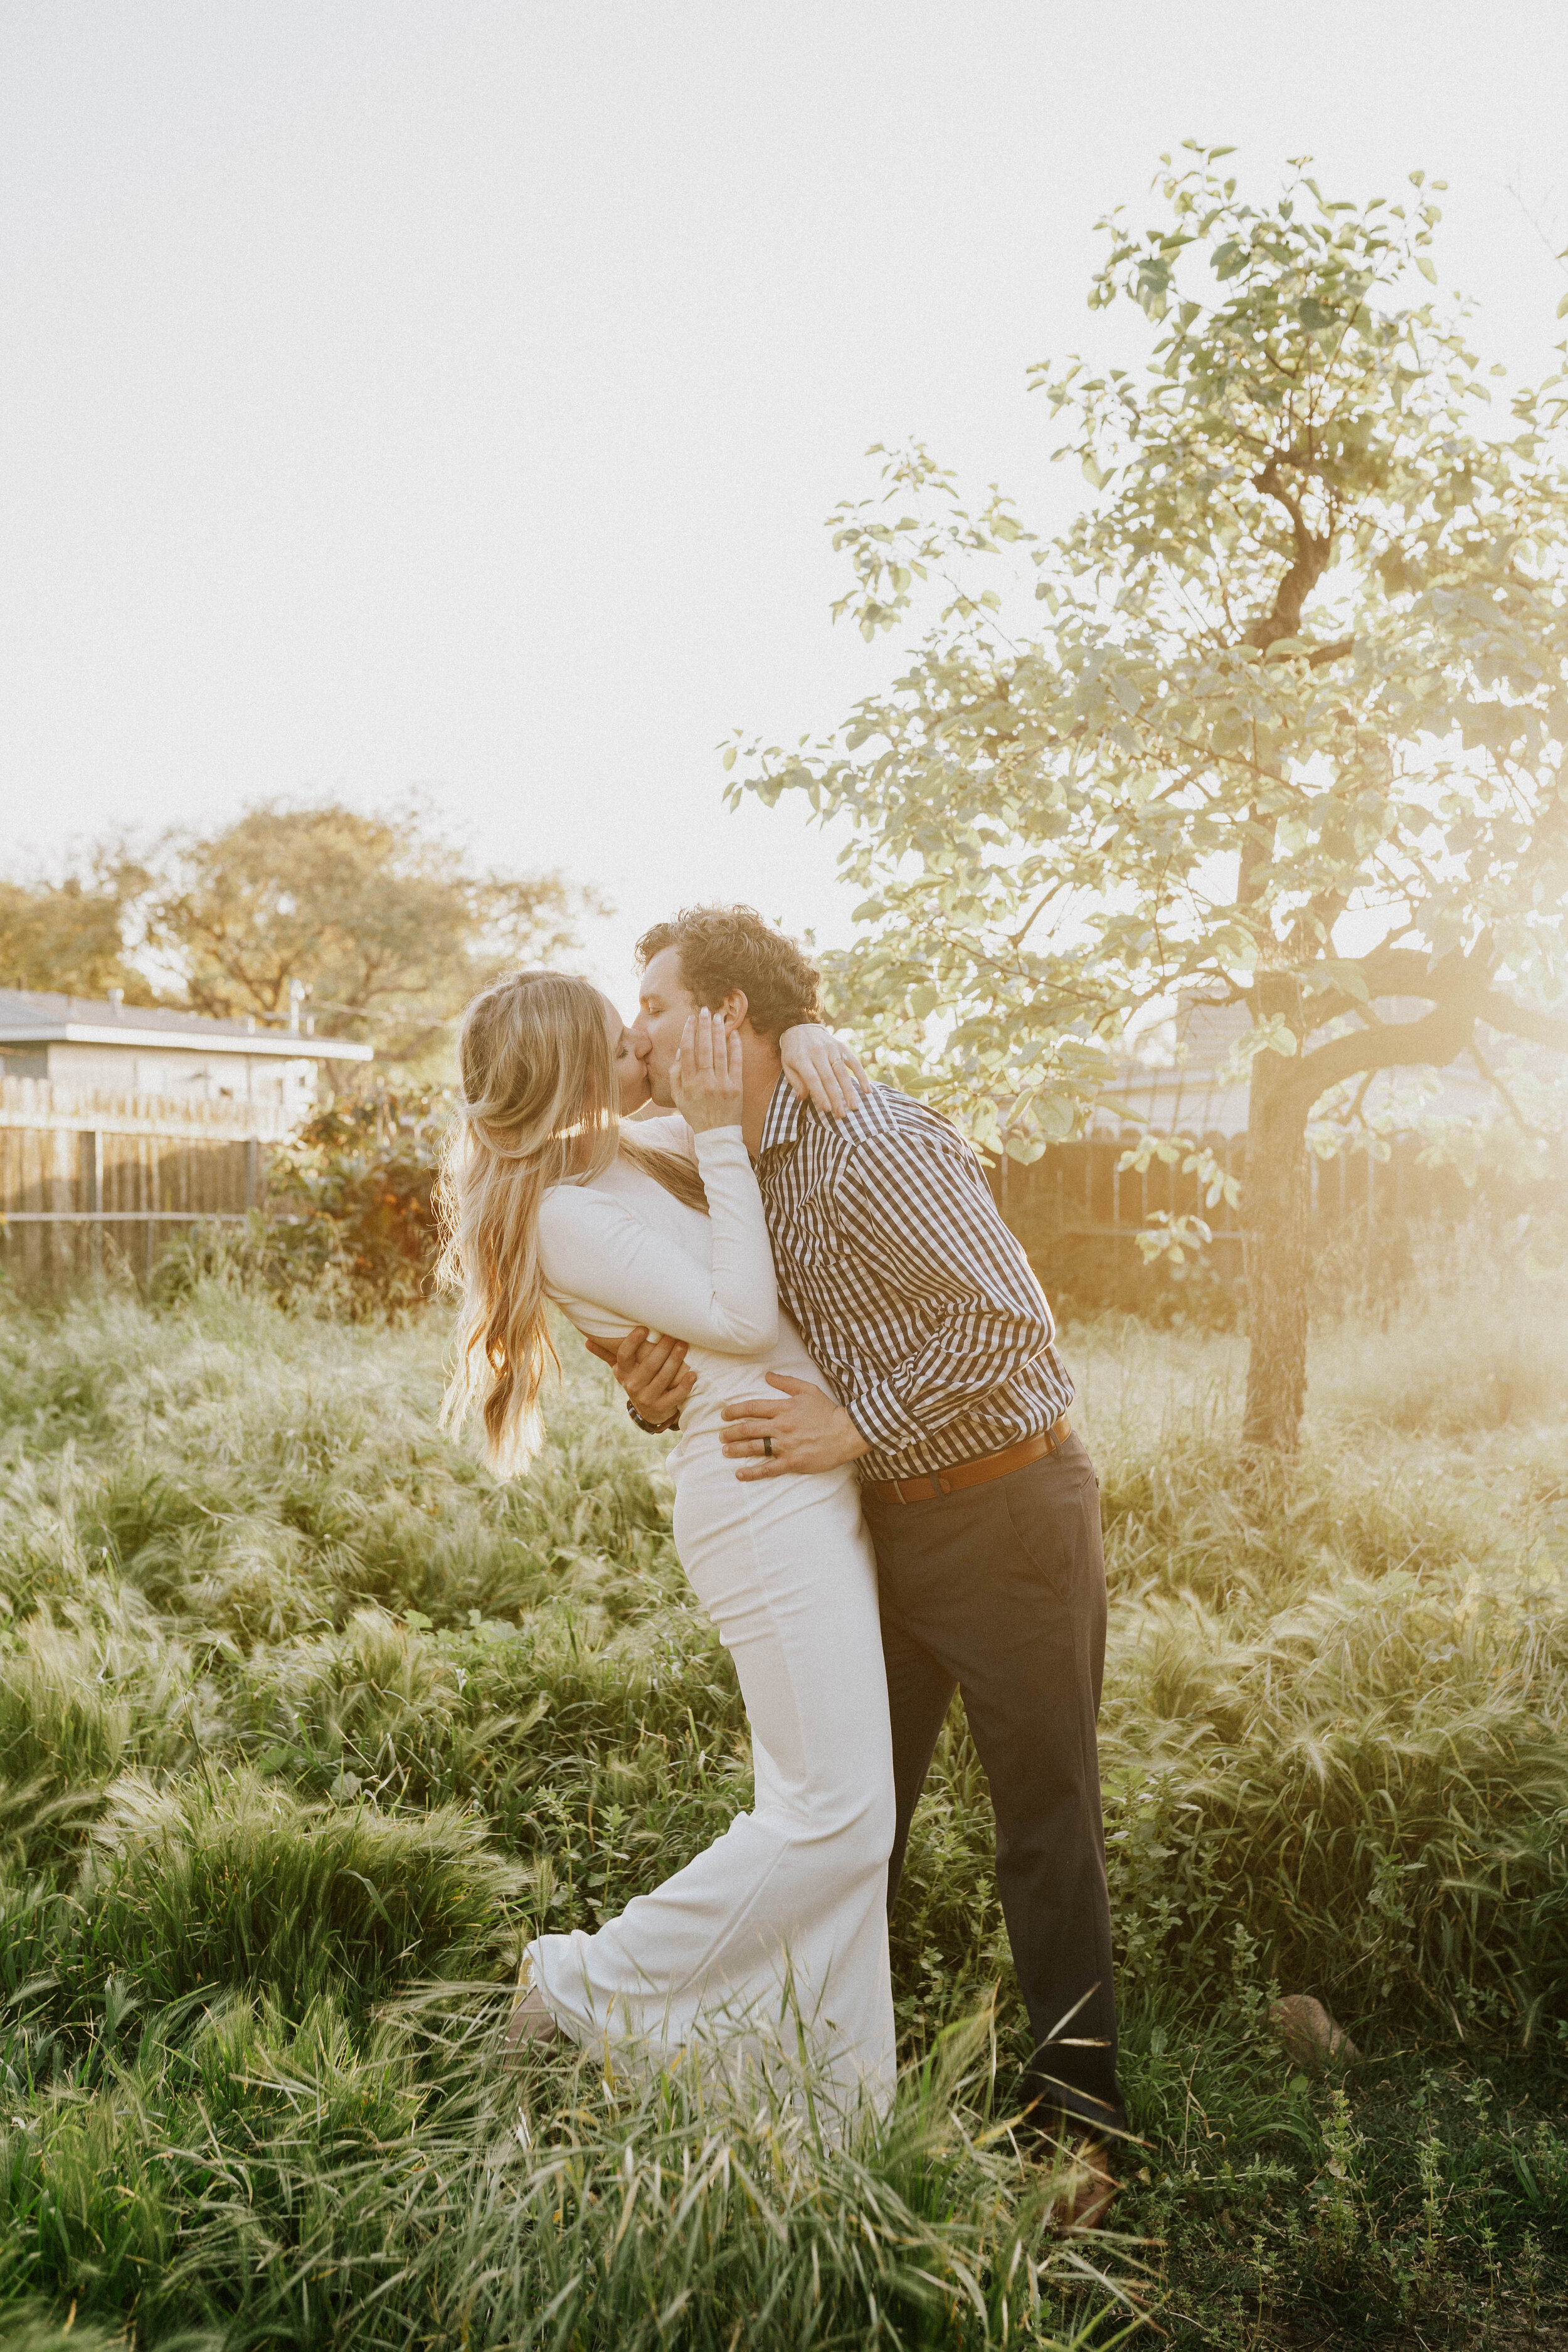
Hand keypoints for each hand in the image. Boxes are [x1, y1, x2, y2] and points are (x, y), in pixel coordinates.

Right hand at [585, 1326, 695, 1427]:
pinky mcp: (662, 1407)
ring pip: (664, 1377)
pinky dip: (685, 1385)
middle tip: (674, 1334)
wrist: (647, 1411)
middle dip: (663, 1348)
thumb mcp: (621, 1369)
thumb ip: (607, 1354)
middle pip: (649, 1364)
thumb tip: (587, 1341)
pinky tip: (693, 1374)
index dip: (632, 1342)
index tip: (643, 1328)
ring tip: (683, 1346)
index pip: (624, 1356)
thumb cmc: (636, 1380)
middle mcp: (633, 1385)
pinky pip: (675, 1396)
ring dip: (675, 1361)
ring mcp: (647, 1398)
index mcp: (624, 1372)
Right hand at [670, 1007, 743, 1133]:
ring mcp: (722, 1084)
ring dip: (718, 1032)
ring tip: (718, 1017)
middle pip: (703, 1048)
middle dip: (704, 1026)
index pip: (687, 1051)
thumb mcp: (678, 1097)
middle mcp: (704, 1082)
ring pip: (719, 1052)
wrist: (716, 1133)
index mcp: (688, 1083)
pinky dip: (735, 1047)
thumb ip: (675, 1074)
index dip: (689, 1032)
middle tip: (705, 1010)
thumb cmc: (695, 1113)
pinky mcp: (736, 1087)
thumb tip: (680, 1051)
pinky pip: (736, 1063)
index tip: (691, 1019)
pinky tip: (733, 1034)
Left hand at [719, 1372, 870, 1479]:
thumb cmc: (827, 1411)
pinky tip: (740, 1474)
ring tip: (725, 1451)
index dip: (734, 1411)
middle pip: (748, 1429)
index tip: (724, 1415)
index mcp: (783, 1408)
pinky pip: (768, 1469)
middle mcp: (781, 1427)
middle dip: (731, 1433)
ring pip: (754, 1448)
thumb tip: (767, 1375)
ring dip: (736, 1450)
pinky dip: (752, 1472)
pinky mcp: (792, 1462)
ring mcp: (786, 1445)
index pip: (752, 1408)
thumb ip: (786, 1382)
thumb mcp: (808, 1390)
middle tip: (721, 1436)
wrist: (846, 1433)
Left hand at [778, 1024, 870, 1118]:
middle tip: (842, 1115)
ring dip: (849, 1091)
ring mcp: (831, 1048)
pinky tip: (867, 1090)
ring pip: (842, 1072)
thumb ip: (795, 1082)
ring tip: (854, 1107)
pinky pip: (854, 1062)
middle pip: (829, 1078)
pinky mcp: (841, 1047)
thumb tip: (803, 1098)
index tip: (827, 1109)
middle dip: (836, 1098)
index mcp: (801, 1058)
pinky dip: (862, 1076)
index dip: (820, 1095)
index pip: (813, 1079)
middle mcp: (817, 1052)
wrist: (800, 1027)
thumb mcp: (787, 1065)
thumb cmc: (793, 1052)